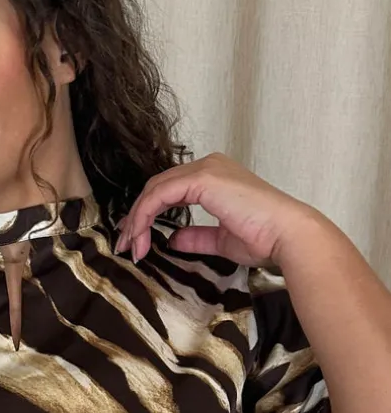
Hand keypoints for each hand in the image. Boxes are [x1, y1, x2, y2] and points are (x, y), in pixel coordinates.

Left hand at [114, 151, 318, 267]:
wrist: (286, 235)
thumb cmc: (264, 238)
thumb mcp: (222, 240)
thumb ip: (197, 237)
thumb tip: (174, 240)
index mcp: (215, 177)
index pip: (169, 190)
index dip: (148, 216)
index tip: (137, 243)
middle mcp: (209, 166)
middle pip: (158, 187)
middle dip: (137, 218)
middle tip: (126, 246)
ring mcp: (206, 169)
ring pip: (155, 189)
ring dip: (137, 219)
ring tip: (130, 246)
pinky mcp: (203, 179)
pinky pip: (161, 194)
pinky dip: (145, 215)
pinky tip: (140, 236)